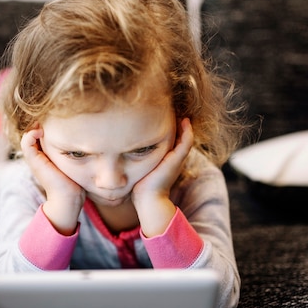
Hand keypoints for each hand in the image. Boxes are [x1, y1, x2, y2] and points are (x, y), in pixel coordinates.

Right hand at [20, 127, 84, 233]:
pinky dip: (31, 133)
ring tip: (45, 122)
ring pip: (28, 135)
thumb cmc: (74, 182)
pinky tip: (41, 130)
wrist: (68, 198)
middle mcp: (38, 155)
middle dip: (40, 122)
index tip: (58, 118)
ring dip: (34, 125)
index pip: (42, 134)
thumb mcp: (74, 161)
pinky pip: (26, 142)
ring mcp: (34, 158)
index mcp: (46, 155)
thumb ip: (74, 150)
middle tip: (51, 115)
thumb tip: (87, 137)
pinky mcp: (34, 161)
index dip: (47, 124)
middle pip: (34, 132)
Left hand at [132, 118, 193, 236]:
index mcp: (166, 159)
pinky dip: (187, 131)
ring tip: (179, 111)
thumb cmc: (139, 185)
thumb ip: (135, 156)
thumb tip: (119, 147)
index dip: (169, 127)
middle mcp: (174, 158)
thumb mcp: (138, 166)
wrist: (146, 198)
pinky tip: (184, 120)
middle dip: (178, 123)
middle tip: (173, 108)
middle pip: (180, 135)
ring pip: (186, 137)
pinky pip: (187, 142)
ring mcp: (177, 159)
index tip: (162, 114)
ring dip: (185, 124)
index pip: (171, 139)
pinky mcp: (177, 159)